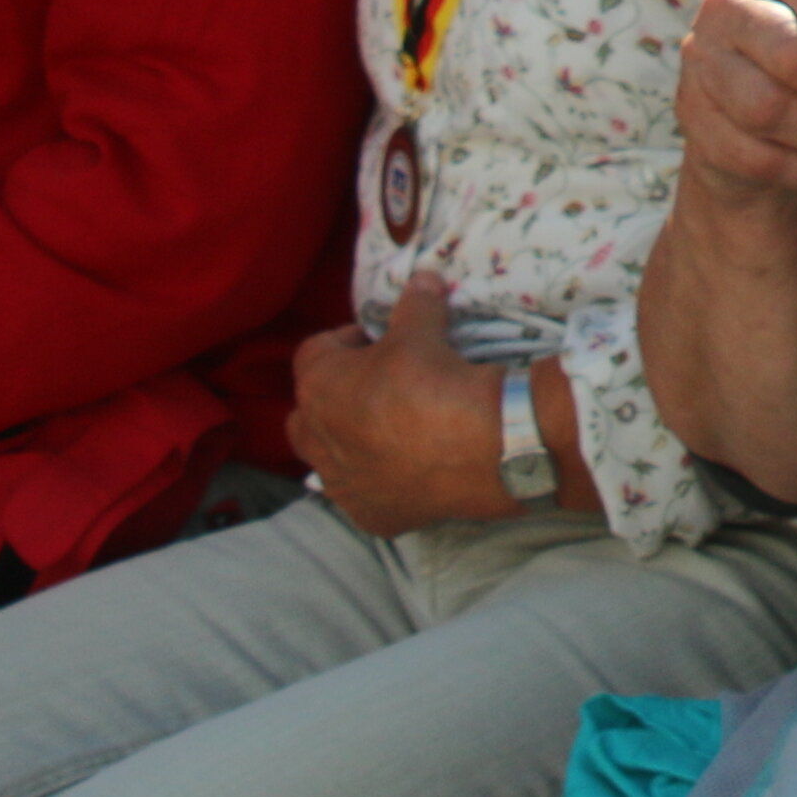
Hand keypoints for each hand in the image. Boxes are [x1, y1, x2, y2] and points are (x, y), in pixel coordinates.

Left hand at [287, 276, 529, 538]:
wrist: (487, 446)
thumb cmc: (438, 380)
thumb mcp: (423, 330)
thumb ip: (415, 302)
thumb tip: (424, 278)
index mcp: (318, 387)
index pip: (314, 352)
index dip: (346, 340)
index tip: (378, 340)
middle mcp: (317, 441)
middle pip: (309, 412)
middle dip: (335, 397)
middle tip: (377, 386)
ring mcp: (343, 485)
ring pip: (330, 460)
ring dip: (351, 443)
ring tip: (393, 430)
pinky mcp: (371, 517)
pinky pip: (364, 496)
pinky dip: (380, 483)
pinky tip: (412, 470)